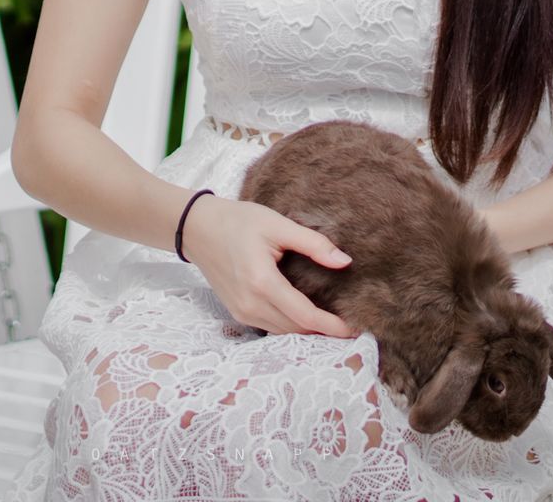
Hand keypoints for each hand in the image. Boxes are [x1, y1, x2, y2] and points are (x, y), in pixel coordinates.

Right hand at [179, 195, 357, 337]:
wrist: (197, 228)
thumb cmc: (237, 221)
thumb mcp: (277, 225)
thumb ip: (313, 243)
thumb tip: (345, 262)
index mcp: (262, 282)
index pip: (305, 316)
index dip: (332, 326)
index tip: (356, 328)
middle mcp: (250, 304)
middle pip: (296, 329)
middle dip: (325, 332)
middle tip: (351, 325)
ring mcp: (241, 312)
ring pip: (284, 332)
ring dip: (308, 331)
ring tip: (333, 322)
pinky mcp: (237, 312)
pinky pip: (270, 327)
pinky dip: (290, 326)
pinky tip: (306, 316)